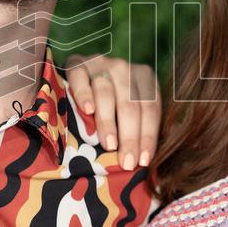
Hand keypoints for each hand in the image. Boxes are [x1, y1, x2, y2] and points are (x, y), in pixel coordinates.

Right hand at [65, 54, 160, 170]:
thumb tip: (143, 160)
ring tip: (109, 145)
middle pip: (130, 105)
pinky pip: (81, 79)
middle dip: (130, 137)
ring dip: (108, 122)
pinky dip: (84, 95)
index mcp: (144, 78)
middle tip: (126, 162)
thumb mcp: (130, 106)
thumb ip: (139, 124)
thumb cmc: (111, 98)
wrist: (81, 70)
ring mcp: (100, 64)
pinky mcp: (77, 64)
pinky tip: (87, 111)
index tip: (143, 161)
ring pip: (107, 94)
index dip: (148, 136)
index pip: (150, 109)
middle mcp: (124, 69)